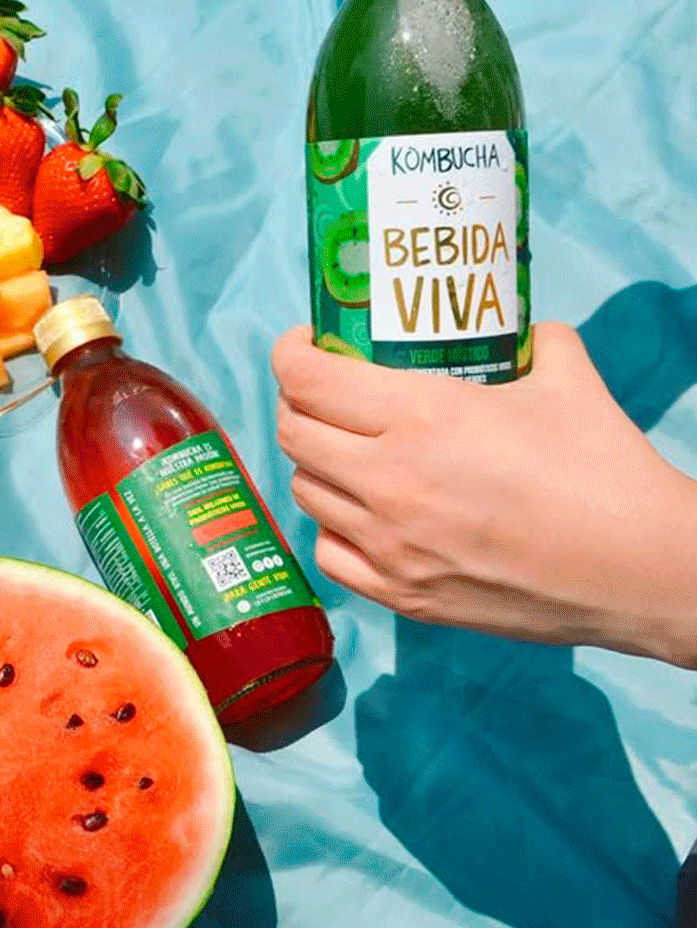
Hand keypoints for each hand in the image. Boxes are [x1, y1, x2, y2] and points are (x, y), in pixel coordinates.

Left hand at [272, 322, 696, 664]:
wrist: (637, 569)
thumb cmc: (603, 470)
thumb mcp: (566, 378)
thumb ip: (533, 341)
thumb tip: (523, 331)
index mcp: (420, 416)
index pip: (307, 379)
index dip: (290, 353)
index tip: (302, 343)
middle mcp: (389, 480)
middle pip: (292, 433)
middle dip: (297, 403)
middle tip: (322, 393)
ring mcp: (390, 545)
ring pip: (305, 492)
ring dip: (316, 463)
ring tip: (347, 452)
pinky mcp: (403, 596)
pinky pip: (330, 553)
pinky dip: (334, 527)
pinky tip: (362, 514)